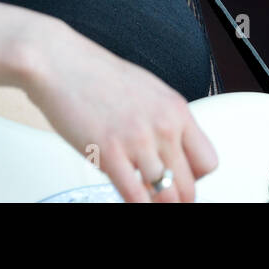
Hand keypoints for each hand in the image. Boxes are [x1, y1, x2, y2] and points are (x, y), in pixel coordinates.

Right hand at [13, 17, 218, 202]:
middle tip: (164, 200)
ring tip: (147, 201)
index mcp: (176, 109)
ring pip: (166, 197)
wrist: (60, 63)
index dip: (196, 179)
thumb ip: (164, 120)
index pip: (208, 161)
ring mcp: (137, 141)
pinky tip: (130, 200)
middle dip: (177, 199)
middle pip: (189, 186)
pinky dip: (136, 205)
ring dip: (158, 204)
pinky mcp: (109, 154)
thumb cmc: (97, 75)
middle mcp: (163, 126)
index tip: (182, 182)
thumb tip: (172, 149)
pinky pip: (134, 196)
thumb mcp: (148, 91)